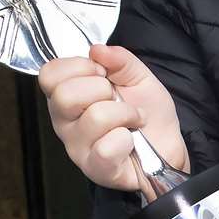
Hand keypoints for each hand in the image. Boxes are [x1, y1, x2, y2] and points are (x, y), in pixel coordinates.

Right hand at [38, 44, 188, 192]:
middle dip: (102, 89)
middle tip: (117, 98)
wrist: (168, 145)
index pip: (49, 74)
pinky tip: (129, 141)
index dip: (79, 67)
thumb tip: (97, 50)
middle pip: (64, 96)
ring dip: (125, 114)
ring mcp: (77, 148)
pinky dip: (126, 140)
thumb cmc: (147, 112)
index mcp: (68, 96)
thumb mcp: (137, 76)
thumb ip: (119, 59)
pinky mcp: (95, 169)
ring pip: (94, 117)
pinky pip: (106, 147)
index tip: (103, 73)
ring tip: (133, 120)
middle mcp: (65, 122)